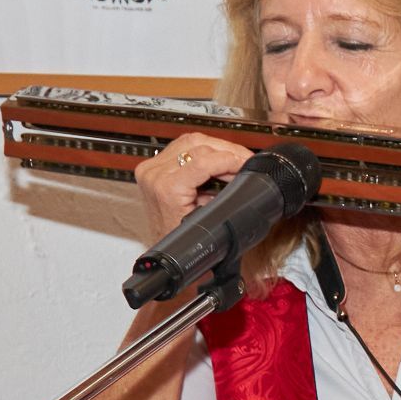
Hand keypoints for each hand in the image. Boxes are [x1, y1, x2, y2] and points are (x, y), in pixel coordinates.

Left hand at [132, 131, 257, 246]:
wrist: (168, 258)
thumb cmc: (186, 247)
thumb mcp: (211, 222)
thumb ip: (226, 196)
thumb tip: (242, 176)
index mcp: (166, 188)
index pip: (202, 159)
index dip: (231, 158)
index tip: (248, 162)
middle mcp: (154, 174)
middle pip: (198, 144)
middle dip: (228, 151)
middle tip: (246, 161)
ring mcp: (152, 169)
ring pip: (191, 141)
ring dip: (217, 148)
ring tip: (235, 162)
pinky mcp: (154, 167)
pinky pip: (183, 147)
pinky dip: (205, 151)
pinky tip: (218, 162)